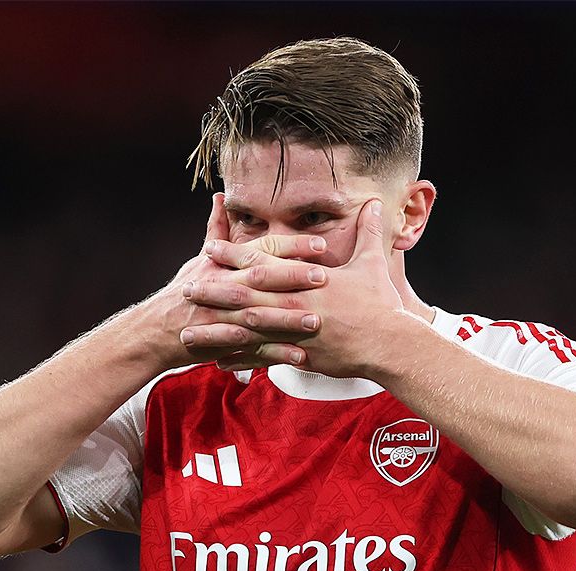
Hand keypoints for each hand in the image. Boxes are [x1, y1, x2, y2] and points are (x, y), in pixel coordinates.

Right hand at [133, 193, 324, 368]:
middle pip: (261, 278)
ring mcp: (223, 316)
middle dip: (292, 277)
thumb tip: (220, 198)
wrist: (155, 330)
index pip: (261, 250)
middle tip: (324, 277)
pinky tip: (300, 357)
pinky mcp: (224, 343)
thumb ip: (215, 229)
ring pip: (259, 316)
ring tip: (316, 321)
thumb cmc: (184, 292)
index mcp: (224, 264)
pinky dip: (275, 354)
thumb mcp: (199, 259)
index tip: (321, 244)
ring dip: (287, 319)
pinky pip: (253, 350)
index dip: (290, 246)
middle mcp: (224, 287)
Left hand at [181, 199, 415, 377]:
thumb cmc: (381, 305)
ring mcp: (292, 331)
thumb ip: (369, 233)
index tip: (209, 247)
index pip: (261, 261)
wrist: (389, 344)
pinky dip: (239, 360)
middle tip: (186, 286)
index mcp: (305, 278)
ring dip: (216, 328)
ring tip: (189, 329)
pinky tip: (218, 362)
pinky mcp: (298, 355)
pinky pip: (261, 358)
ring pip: (245, 329)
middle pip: (244, 294)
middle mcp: (293, 303)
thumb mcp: (374, 263)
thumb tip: (376, 203)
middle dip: (213, 289)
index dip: (233, 253)